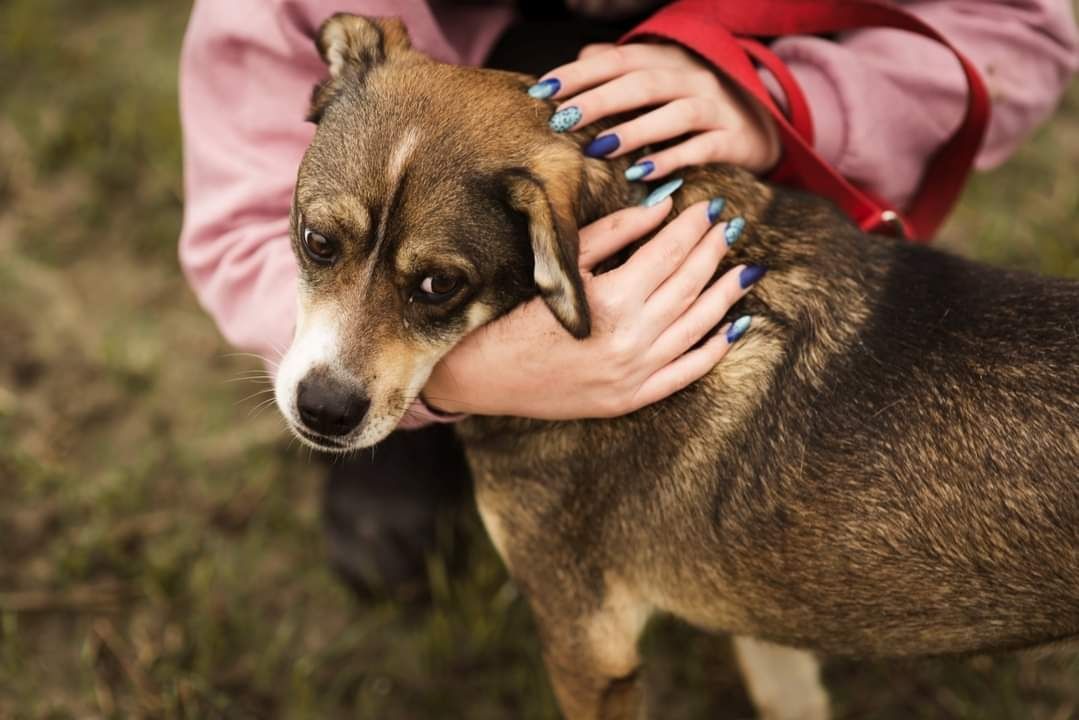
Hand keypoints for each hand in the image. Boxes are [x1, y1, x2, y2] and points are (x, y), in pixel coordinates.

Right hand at [422, 199, 760, 419]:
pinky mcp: (630, 400)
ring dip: (725, 294)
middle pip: (688, 284)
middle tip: (729, 226)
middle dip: (711, 251)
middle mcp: (631, 340)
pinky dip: (714, 348)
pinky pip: (686, 373)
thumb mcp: (560, 268)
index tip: (707, 206)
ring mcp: (634, 375)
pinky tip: (734, 326)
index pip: (667, 253)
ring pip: (697, 326)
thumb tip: (659, 208)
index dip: (691, 227)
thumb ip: (612, 235)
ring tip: (745, 269)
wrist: (480, 376)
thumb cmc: (510, 314)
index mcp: (611, 301)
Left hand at [536, 43, 780, 177]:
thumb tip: (577, 62)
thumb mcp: (659, 82)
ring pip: (674, 113)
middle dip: (599, 100)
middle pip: (642, 83)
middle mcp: (693, 78)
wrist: (762, 127)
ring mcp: (717, 108)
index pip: (618, 59)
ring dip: (633, 130)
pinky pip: (701, 148)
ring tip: (598, 149)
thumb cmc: (693, 107)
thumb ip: (621, 71)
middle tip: (563, 120)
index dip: (579, 74)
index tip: (543, 92)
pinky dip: (671, 159)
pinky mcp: (734, 140)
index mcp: (668, 60)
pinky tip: (642, 174)